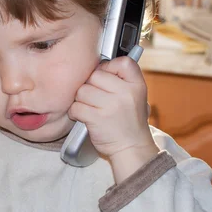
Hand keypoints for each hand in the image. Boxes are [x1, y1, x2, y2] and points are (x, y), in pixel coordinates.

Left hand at [68, 57, 158, 180]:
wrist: (131, 148)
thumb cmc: (129, 121)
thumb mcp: (136, 97)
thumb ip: (121, 80)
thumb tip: (96, 64)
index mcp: (137, 85)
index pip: (123, 62)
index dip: (109, 67)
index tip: (105, 78)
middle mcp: (125, 93)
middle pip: (95, 75)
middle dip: (90, 86)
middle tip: (94, 98)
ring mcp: (111, 106)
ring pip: (82, 91)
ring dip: (81, 100)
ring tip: (89, 108)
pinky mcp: (96, 118)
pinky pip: (76, 107)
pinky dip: (75, 112)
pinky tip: (82, 116)